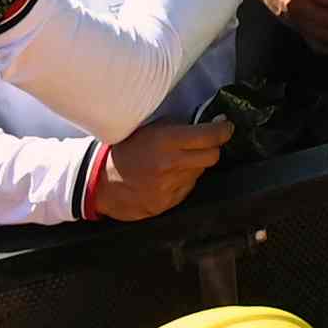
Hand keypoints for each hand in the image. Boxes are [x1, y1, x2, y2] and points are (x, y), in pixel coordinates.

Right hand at [89, 118, 232, 220]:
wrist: (101, 181)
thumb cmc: (125, 149)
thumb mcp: (150, 129)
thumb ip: (179, 127)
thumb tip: (210, 124)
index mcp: (166, 142)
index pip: (209, 136)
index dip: (223, 130)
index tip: (226, 126)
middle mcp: (171, 165)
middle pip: (212, 156)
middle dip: (212, 148)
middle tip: (205, 142)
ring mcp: (169, 187)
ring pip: (199, 173)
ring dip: (194, 165)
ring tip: (176, 161)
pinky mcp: (166, 203)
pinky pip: (187, 189)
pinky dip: (183, 181)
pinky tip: (168, 176)